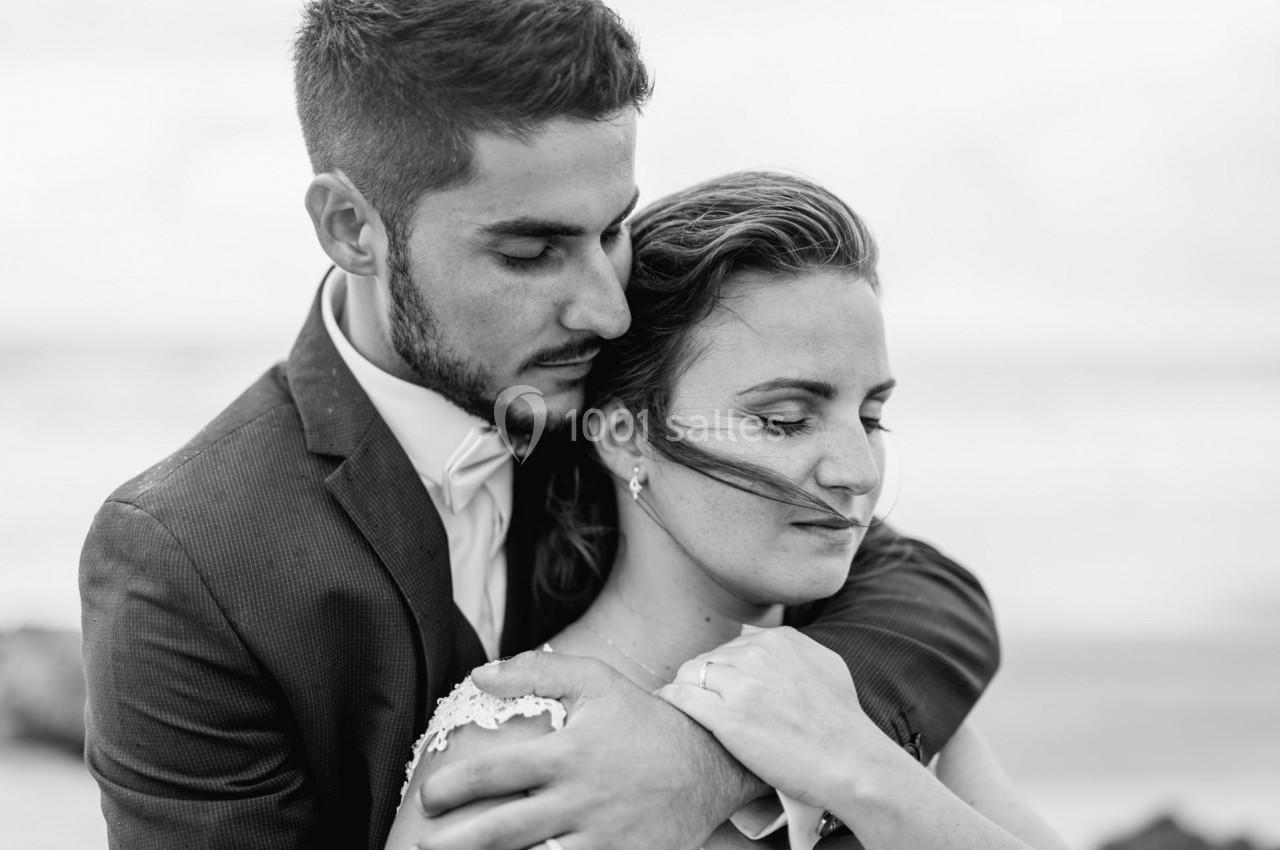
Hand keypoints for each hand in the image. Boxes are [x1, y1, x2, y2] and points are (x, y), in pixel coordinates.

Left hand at [409, 650, 764, 849]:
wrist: (708, 765)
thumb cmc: (641, 721)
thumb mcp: (595, 681)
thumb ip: (536, 672)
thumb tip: (480, 675)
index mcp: (568, 753)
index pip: (496, 772)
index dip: (453, 787)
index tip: (429, 796)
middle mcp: (580, 800)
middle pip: (503, 830)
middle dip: (455, 842)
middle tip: (421, 845)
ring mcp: (600, 838)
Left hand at [657, 626, 877, 810]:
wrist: (851, 761)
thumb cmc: (842, 720)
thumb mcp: (825, 663)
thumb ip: (792, 645)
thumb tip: (759, 637)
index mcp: (779, 640)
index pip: (731, 646)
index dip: (722, 670)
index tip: (720, 689)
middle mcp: (758, 654)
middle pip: (708, 659)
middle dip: (703, 681)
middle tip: (699, 702)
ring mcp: (741, 685)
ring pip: (690, 674)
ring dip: (685, 690)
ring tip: (679, 705)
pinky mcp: (727, 717)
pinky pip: (682, 697)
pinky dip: (670, 699)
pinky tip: (665, 705)